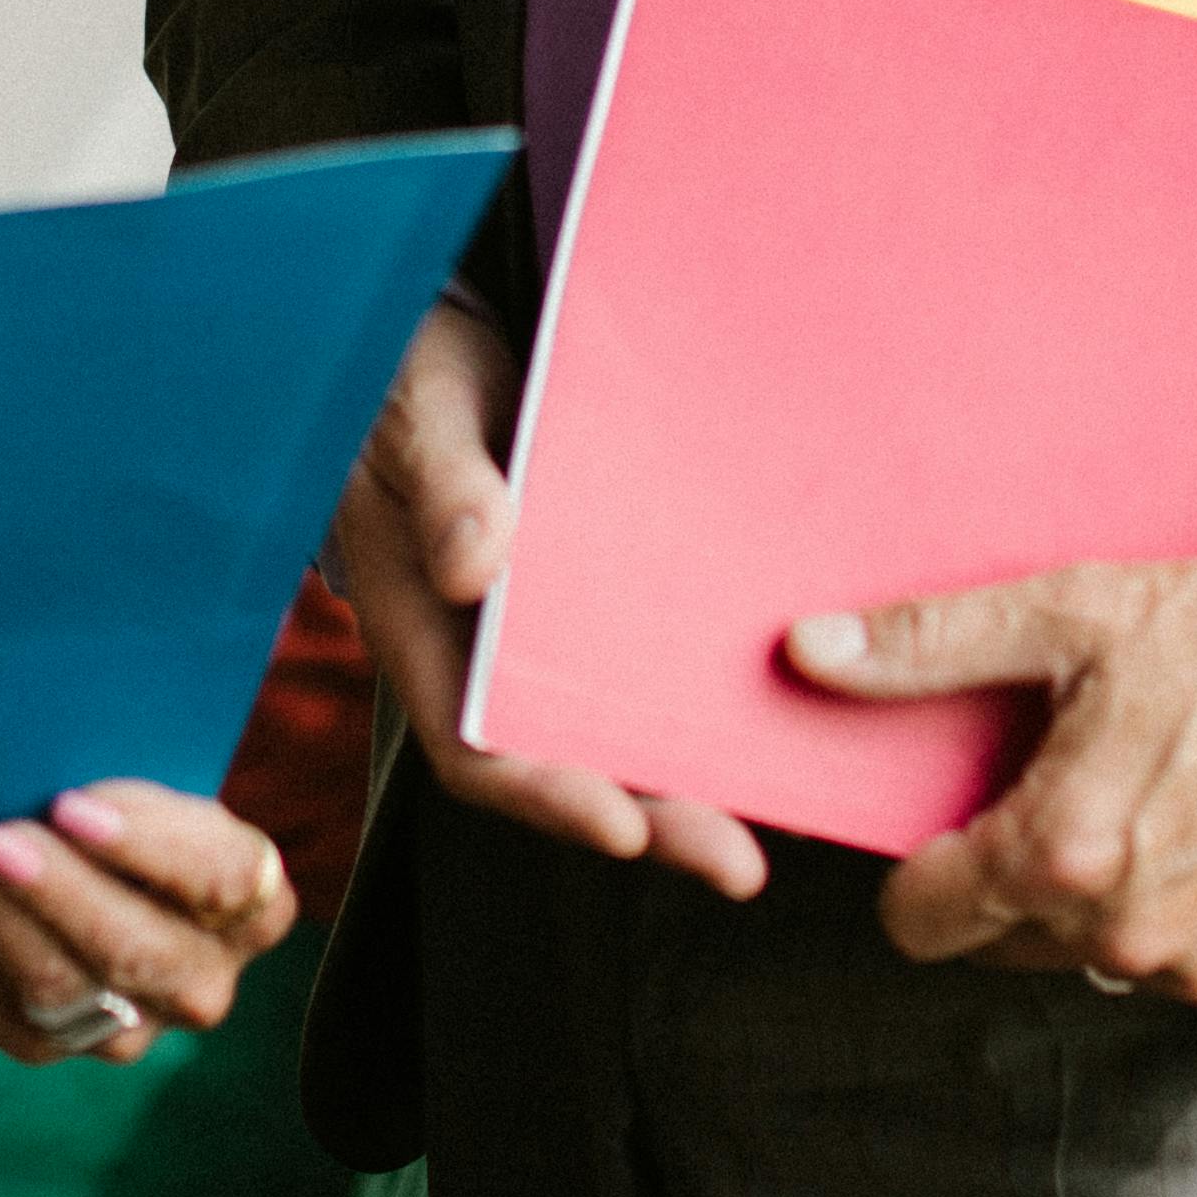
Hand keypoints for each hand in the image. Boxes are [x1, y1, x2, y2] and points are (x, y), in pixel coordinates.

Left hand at [0, 782, 299, 1061]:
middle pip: (135, 949)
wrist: (103, 881)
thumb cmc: (130, 812)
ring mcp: (136, 1026)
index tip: (70, 804)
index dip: (146, 843)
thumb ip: (107, 784)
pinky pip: (3, 1015)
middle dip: (56, 892)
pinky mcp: (63, 1048)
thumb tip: (27, 775)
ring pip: (63, 990)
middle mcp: (204, 978)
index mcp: (254, 898)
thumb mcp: (143, 787)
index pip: (220, 878)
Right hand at [323, 300, 767, 897]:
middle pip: (563, 765)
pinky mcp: (596, 596)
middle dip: (650, 821)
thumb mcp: (419, 415)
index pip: (475, 745)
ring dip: (688, 778)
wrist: (442, 331)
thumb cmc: (412, 376)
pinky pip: (647, 660)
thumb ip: (445, 485)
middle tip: (738, 865)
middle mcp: (484, 654)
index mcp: (421, 629)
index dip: (545, 795)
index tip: (619, 826)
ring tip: (778, 819)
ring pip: (614, 725)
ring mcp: (542, 633)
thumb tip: (472, 568)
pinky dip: (703, 697)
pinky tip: (784, 711)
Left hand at [782, 535, 1196, 1016]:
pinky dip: (1195, 924)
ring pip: (1098, 963)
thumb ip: (927, 647)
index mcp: (1057, 855)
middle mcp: (1124, 939)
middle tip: (1075, 787)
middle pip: (1006, 942)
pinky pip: (1194, 974)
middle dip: (1017, 879)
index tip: (953, 827)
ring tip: (1160, 804)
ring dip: (1108, 907)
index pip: (919, 923)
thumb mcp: (1069, 613)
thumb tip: (808, 652)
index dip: (920, 872)